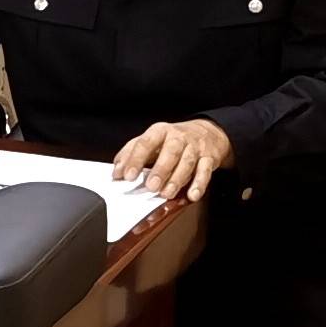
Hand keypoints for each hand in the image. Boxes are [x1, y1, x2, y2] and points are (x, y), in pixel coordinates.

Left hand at [111, 117, 234, 203]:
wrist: (206, 133)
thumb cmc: (172, 140)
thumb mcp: (150, 141)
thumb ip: (130, 154)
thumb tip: (116, 172)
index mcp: (160, 131)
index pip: (145, 143)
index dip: (135, 159)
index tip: (127, 175)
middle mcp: (178, 137)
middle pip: (170, 151)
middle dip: (160, 170)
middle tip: (151, 186)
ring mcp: (195, 147)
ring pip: (187, 162)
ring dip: (177, 179)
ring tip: (166, 194)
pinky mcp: (209, 158)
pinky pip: (205, 171)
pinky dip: (200, 184)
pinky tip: (193, 195)